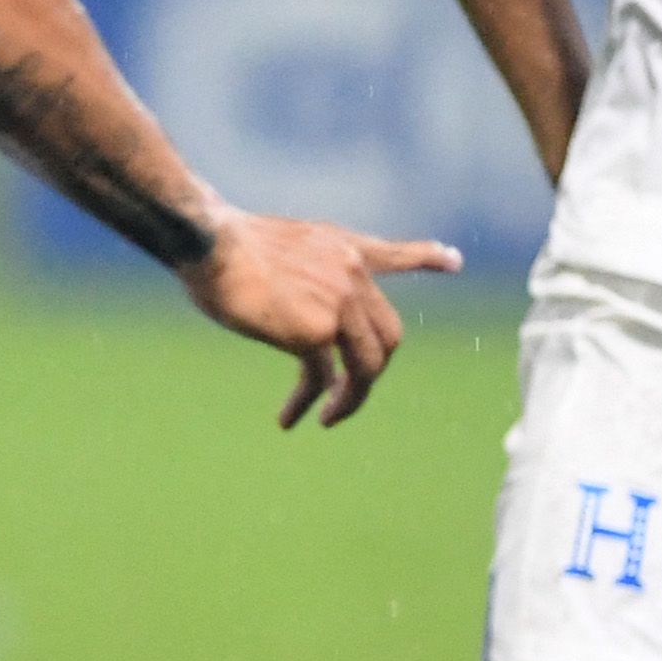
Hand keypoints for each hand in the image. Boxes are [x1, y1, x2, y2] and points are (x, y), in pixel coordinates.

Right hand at [176, 209, 465, 427]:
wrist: (208, 241)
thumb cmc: (220, 243)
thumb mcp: (275, 244)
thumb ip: (300, 268)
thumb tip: (286, 298)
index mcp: (341, 248)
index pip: (394, 255)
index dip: (426, 258)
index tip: (453, 262)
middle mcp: (351, 273)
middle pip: (387, 335)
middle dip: (371, 371)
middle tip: (346, 395)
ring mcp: (339, 302)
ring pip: (366, 365)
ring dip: (351, 398)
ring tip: (328, 419)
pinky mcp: (315, 331)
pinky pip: (322, 379)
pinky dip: (310, 403)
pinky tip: (291, 419)